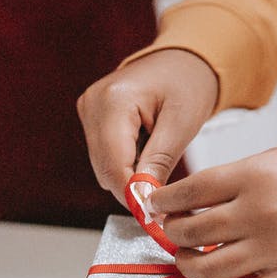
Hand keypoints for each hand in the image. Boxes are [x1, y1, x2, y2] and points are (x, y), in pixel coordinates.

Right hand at [77, 49, 217, 204]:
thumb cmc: (188, 81)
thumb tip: (145, 198)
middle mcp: (93, 104)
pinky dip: (128, 164)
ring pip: (104, 167)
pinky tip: (150, 152)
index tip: (154, 217)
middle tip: (166, 198)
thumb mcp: (182, 123)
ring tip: (162, 163)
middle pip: (105, 169)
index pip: (113, 164)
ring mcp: (89, 110)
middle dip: (134, 187)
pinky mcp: (93, 118)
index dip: (132, 195)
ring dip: (132, 176)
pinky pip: (106, 156)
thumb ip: (160, 162)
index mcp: (113, 101)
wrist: (183, 60)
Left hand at [149, 143, 276, 277]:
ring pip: (209, 268)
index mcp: (253, 178)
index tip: (156, 204)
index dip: (165, 201)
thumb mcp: (269, 161)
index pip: (191, 192)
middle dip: (173, 232)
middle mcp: (260, 215)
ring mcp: (274, 249)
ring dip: (188, 265)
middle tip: (173, 230)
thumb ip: (230, 181)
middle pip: (194, 231)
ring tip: (188, 258)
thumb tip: (188, 202)